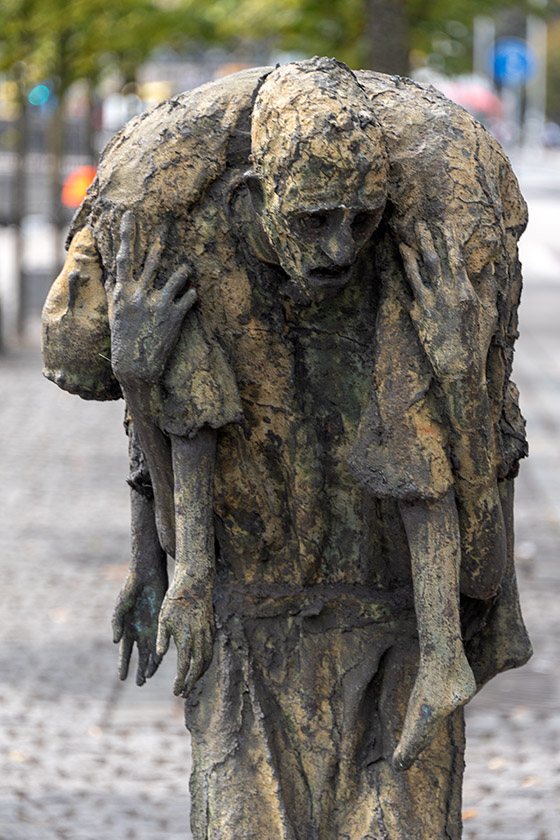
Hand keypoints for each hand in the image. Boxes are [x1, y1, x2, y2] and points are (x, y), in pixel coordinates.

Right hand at [110, 211, 197, 386]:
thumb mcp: (114, 313)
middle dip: (160, 242)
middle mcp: (139, 294)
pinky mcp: (174, 316)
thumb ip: (114, 291)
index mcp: (122, 291)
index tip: (129, 215)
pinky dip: (192, 294)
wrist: (134, 368)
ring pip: (177, 276)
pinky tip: (194, 293)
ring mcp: (157, 304)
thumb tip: (111, 274)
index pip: (123, 257)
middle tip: (168, 226)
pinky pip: (189, 297)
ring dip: (183, 271)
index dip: (126, 234)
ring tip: (187, 268)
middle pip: (152, 260)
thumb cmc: (122, 340)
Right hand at [112, 564, 167, 685]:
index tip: (122, 678)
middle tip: (139, 683)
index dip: (123, 665)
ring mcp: (151, 629)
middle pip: (139, 656)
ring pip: (151, 652)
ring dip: (150, 665)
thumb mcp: (121, 606)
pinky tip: (159, 661)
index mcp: (127, 629)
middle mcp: (139, 632)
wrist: (147, 575)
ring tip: (149, 677)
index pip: (125, 652)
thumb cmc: (130, 589)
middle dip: (139, 670)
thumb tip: (116, 641)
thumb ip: (117, 623)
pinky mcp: (161, 623)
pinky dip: (160, 652)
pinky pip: (162, 641)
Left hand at [156, 579, 214, 697]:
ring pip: (207, 660)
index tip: (175, 692)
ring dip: (200, 674)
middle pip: (198, 667)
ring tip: (191, 683)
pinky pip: (210, 650)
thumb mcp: (163, 619)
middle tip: (183, 694)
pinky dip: (205, 662)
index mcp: (186, 638)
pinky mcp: (211, 629)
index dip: (181, 681)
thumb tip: (158, 655)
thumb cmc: (174, 601)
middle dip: (191, 683)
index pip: (184, 666)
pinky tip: (200, 666)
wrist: (195, 583)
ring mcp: (207, 634)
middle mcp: (199, 638)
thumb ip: (162, 638)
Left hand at [399, 221, 497, 383]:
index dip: (448, 240)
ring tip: (402, 243)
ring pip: (414, 274)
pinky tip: (393, 271)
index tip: (443, 225)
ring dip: (408, 256)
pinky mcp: (416, 317)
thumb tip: (490, 266)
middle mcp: (444, 294)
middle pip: (433, 260)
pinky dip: (399, 282)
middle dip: (426, 240)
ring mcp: (427, 305)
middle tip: (419, 224)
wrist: (458, 366)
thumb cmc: (477, 340)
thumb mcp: (488, 312)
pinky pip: (405, 295)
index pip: (455, 258)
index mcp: (463, 290)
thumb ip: (488, 287)